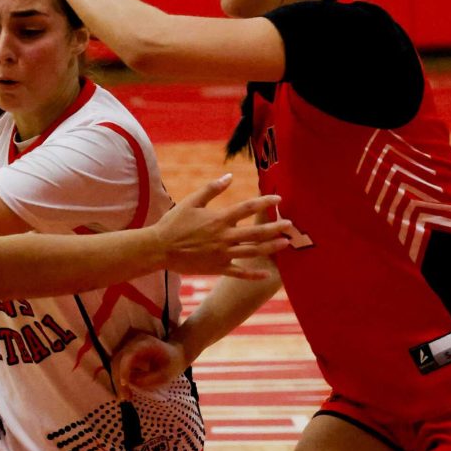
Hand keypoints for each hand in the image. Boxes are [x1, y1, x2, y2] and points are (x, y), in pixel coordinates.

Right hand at [112, 331, 186, 399]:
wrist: (175, 354)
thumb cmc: (173, 362)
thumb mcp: (167, 373)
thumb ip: (151, 378)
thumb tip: (132, 383)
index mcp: (144, 343)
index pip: (128, 355)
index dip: (123, 369)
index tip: (125, 384)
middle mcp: (133, 343)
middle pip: (117, 360)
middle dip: (118, 379)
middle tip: (124, 397)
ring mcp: (128, 348)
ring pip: (115, 364)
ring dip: (117, 380)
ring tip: (125, 396)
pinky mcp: (127, 355)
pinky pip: (118, 366)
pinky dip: (120, 379)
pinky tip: (126, 390)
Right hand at [155, 174, 290, 277]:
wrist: (159, 249)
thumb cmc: (174, 223)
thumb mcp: (191, 202)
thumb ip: (212, 189)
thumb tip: (229, 176)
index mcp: (219, 219)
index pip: (247, 208)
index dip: (264, 202)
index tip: (278, 198)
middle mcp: (224, 237)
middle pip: (256, 232)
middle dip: (275, 228)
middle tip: (290, 225)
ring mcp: (222, 254)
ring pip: (252, 251)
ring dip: (271, 247)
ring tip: (285, 244)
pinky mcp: (217, 268)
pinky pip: (239, 272)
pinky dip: (253, 274)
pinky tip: (267, 274)